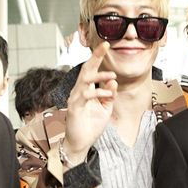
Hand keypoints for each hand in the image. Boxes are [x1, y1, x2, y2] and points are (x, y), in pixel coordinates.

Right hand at [62, 42, 117, 164]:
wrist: (80, 143)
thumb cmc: (91, 125)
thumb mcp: (105, 108)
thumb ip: (109, 94)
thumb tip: (113, 81)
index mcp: (86, 89)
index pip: (91, 70)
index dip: (97, 57)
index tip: (106, 45)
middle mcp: (79, 91)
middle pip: (85, 69)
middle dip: (95, 57)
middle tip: (105, 46)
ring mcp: (75, 98)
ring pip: (85, 80)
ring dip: (100, 76)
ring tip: (112, 76)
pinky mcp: (74, 107)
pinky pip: (86, 96)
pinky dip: (98, 93)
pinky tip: (107, 95)